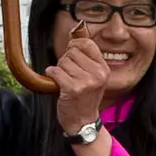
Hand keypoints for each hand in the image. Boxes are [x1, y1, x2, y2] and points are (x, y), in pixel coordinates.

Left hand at [53, 25, 120, 141]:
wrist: (83, 123)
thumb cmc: (84, 99)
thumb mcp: (93, 77)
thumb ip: (86, 57)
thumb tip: (75, 32)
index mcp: (103, 69)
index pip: (87, 43)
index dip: (74, 45)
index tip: (71, 54)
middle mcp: (97, 74)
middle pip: (72, 52)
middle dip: (66, 61)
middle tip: (69, 75)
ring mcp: (86, 82)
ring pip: (62, 62)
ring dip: (59, 70)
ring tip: (65, 82)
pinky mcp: (72, 89)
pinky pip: (55, 72)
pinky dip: (52, 76)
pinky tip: (57, 84)